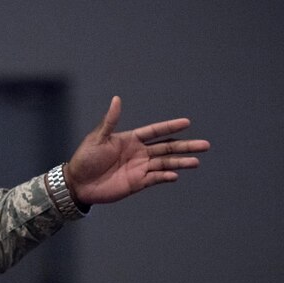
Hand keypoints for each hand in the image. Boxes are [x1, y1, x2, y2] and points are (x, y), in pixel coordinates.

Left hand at [65, 96, 209, 204]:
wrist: (78, 183)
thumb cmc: (85, 158)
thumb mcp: (97, 138)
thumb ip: (110, 122)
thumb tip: (116, 99)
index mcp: (131, 139)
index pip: (155, 131)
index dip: (170, 127)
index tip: (187, 123)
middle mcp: (139, 153)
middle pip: (167, 148)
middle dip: (186, 146)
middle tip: (205, 145)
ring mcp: (140, 168)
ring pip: (165, 163)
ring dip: (180, 162)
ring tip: (196, 161)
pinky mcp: (137, 183)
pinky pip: (154, 178)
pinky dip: (165, 176)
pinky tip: (175, 174)